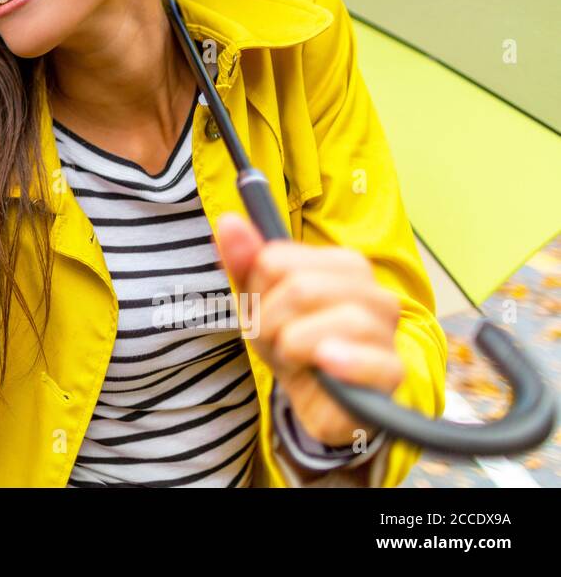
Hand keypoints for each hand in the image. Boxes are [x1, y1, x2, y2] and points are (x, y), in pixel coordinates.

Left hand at [214, 211, 403, 447]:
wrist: (317, 401)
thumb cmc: (292, 342)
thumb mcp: (259, 303)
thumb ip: (244, 262)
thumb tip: (230, 220)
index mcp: (344, 265)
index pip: (275, 259)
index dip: (258, 293)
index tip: (266, 313)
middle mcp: (373, 291)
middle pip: (300, 287)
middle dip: (269, 322)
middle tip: (277, 341)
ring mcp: (387, 331)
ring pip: (336, 319)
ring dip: (293, 346)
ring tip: (296, 358)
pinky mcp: (392, 371)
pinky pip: (372, 360)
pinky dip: (345, 362)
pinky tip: (326, 363)